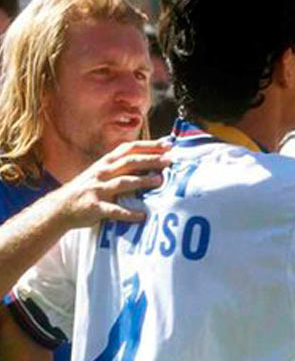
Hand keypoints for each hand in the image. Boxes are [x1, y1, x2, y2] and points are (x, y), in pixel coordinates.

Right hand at [48, 139, 169, 226]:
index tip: (167, 144)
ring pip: (122, 183)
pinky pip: (114, 210)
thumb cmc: (88, 188)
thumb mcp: (102, 172)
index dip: (147, 146)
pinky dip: (129, 213)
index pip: (128, 149)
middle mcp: (102, 173)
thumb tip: (150, 157)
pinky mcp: (94, 207)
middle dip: (149, 160)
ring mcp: (97, 190)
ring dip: (142, 181)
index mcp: (105, 163)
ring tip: (159, 181)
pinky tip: (142, 215)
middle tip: (168, 160)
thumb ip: (121, 165)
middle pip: (128, 163)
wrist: (60, 207)